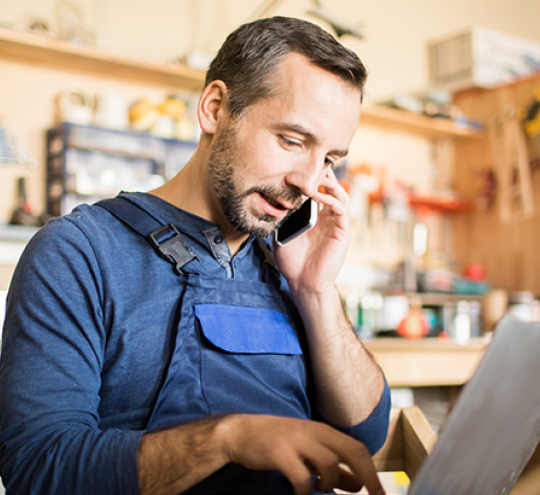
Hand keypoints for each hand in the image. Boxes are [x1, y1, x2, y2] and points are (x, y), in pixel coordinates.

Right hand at [224, 414, 384, 494]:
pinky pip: (303, 478)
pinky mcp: (280, 453)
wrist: (241, 432)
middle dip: (367, 478)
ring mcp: (297, 440)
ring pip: (330, 465)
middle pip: (352, 452)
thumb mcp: (308, 450)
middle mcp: (314, 432)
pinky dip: (306, 490)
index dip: (372, 471)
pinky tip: (300, 491)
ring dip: (330, 484)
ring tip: (318, 487)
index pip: (357, 448)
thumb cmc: (277, 442)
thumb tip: (356, 484)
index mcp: (323, 430)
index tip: (380, 493)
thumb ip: (332, 466)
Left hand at [274, 168, 349, 296]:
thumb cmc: (293, 262)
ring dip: (329, 183)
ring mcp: (336, 224)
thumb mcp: (282, 233)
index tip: (297, 168)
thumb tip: (268, 199)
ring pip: (340, 194)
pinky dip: (331, 199)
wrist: (303, 283)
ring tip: (316, 176)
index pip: (317, 191)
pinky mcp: (343, 232)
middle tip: (309, 165)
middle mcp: (328, 218)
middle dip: (322, 175)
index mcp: (315, 217)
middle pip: (331, 188)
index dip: (311, 179)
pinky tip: (318, 195)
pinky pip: (341, 209)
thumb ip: (281, 217)